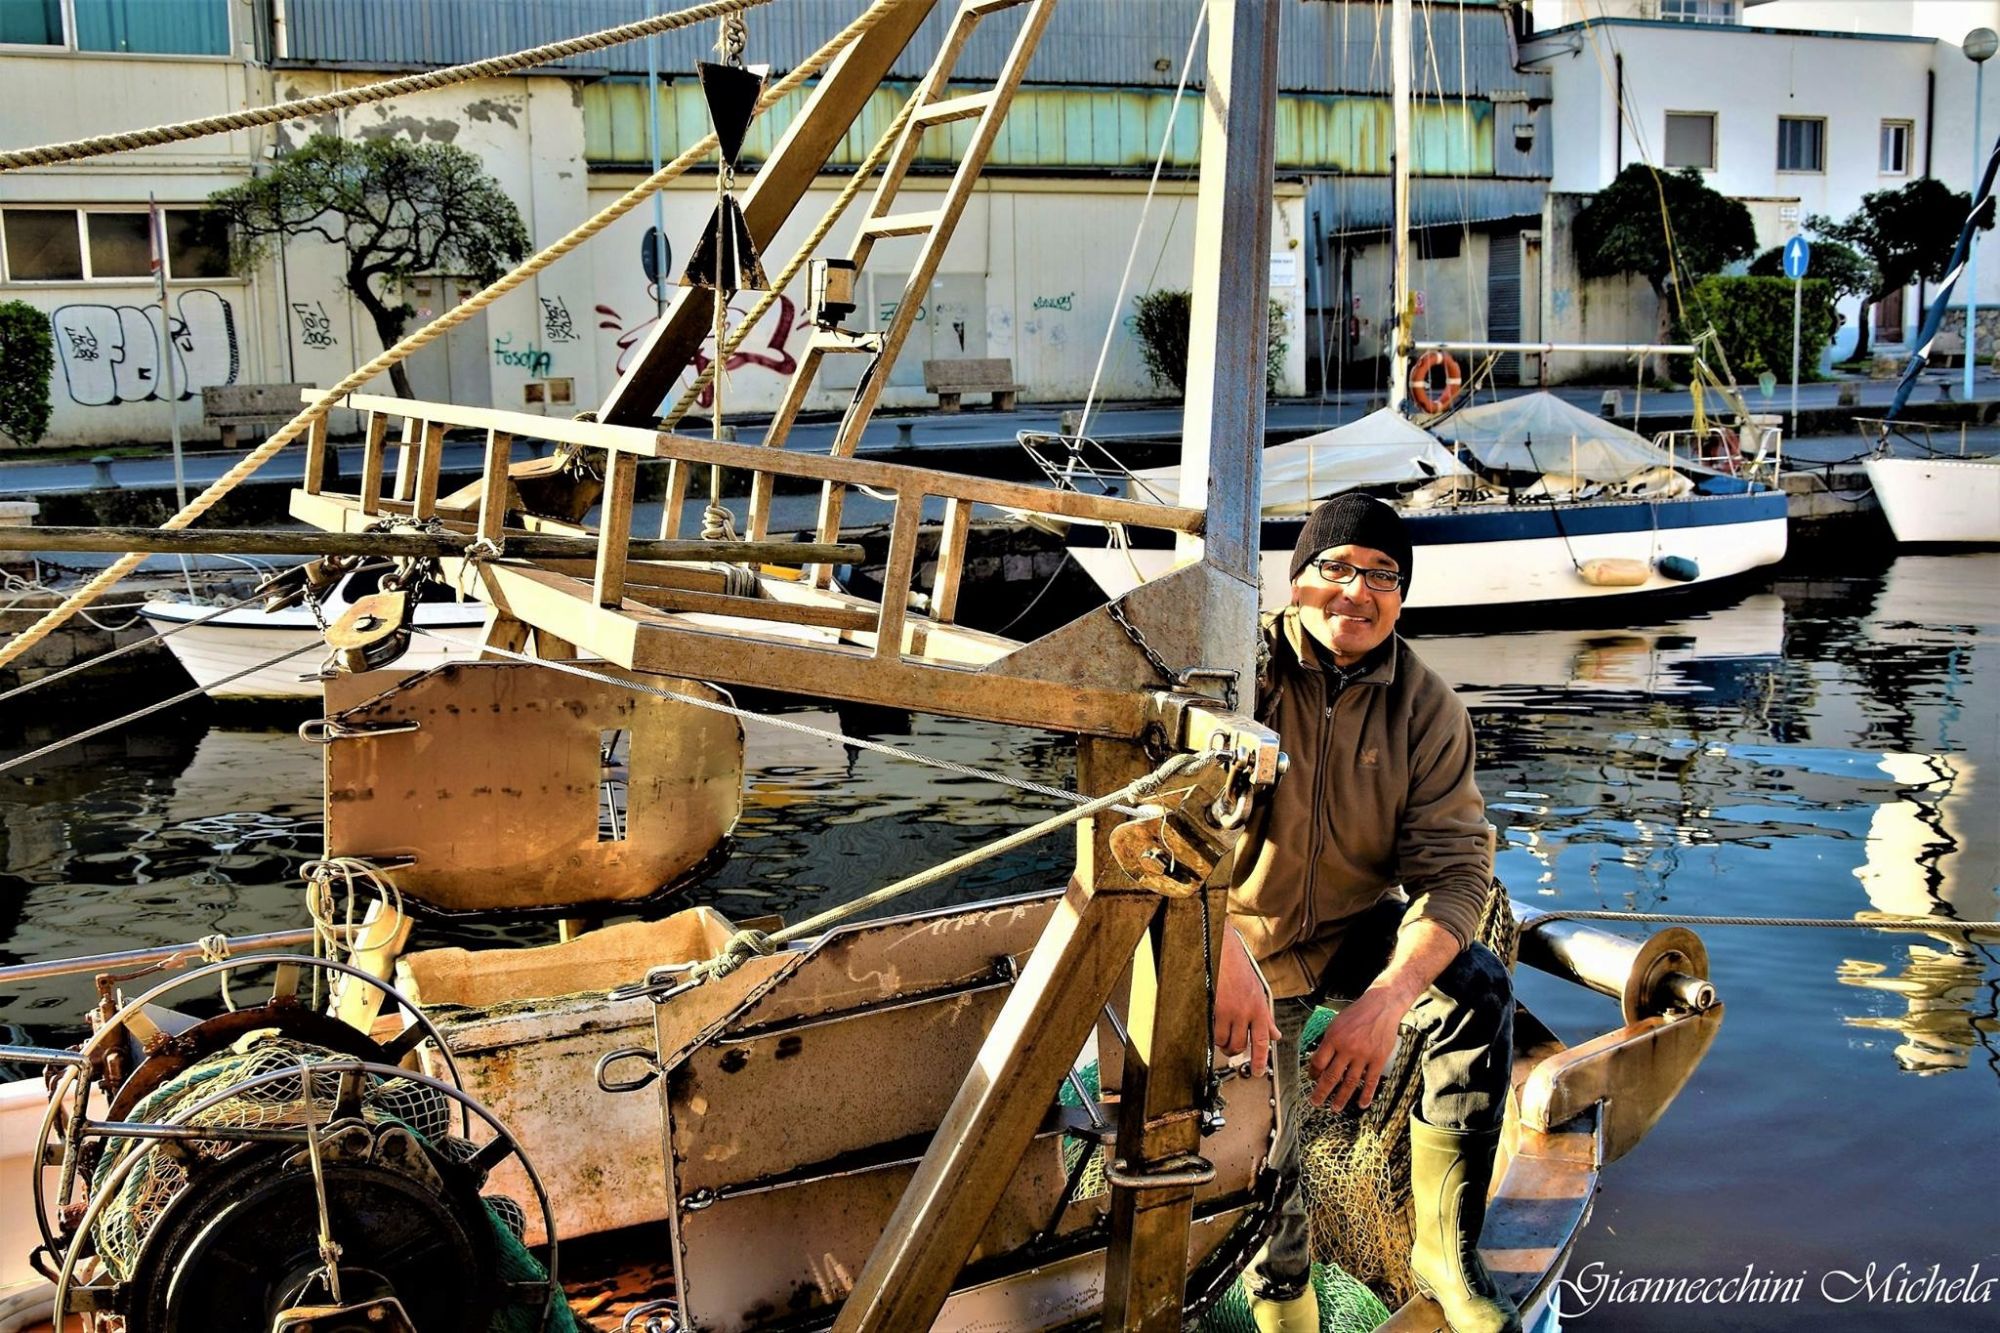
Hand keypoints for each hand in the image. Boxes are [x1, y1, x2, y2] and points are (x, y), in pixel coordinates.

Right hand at [1212, 926, 1279, 1078]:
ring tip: (1222, 1037)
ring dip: (1224, 1044)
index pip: (1264, 1041)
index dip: (1262, 1060)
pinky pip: (1215, 1033)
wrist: (1223, 951)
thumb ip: (1265, 1017)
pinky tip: (1213, 1027)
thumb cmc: (1239, 970)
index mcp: (1260, 1008)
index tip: (1259, 1072)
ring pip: (1227, 1041)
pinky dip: (1213, 1034)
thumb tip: (1275, 1035)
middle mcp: (1248, 1011)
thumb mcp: (1258, 993)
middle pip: (1242, 1045)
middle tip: (1232, 1049)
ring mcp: (1232, 1011)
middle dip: (1236, 1052)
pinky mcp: (1216, 1009)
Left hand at [1306, 986, 1405, 1111]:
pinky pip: (1371, 1081)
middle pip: (1331, 1076)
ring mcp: (1364, 1055)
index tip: (1312, 1079)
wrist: (1381, 1005)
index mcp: (1334, 1037)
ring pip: (1350, 1082)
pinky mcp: (1379, 1059)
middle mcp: (1347, 1048)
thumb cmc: (1357, 1013)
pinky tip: (1361, 1104)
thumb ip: (1328, 1041)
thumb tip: (1318, 1061)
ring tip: (1335, 1108)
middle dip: (1321, 1092)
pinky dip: (1366, 1095)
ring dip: (1341, 1098)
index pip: (1318, 1062)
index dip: (1313, 1073)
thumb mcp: (1336, 1023)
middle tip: (1315, 1102)